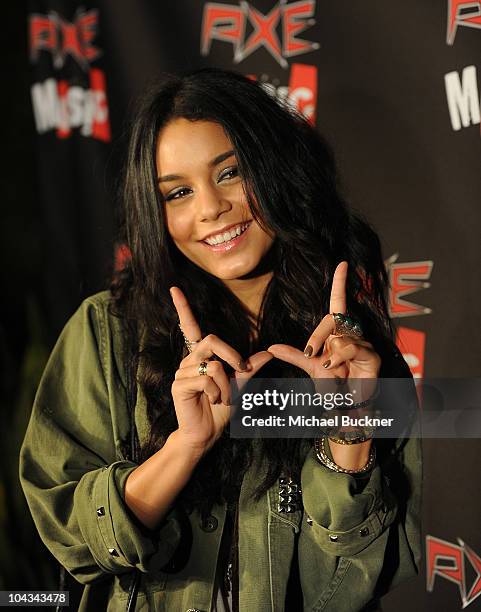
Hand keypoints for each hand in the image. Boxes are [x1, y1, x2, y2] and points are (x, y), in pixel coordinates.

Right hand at [170, 287, 271, 455]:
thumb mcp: (240, 386)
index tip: (173, 288)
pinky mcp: (179, 385)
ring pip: (213, 366)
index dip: (182, 307)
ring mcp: (181, 372)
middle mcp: (189, 360)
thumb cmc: (221, 410)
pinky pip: (205, 379)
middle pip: (211, 340)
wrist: (206, 433)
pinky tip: (213, 401)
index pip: (189, 326)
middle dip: (232, 355)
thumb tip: (269, 352)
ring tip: (223, 398)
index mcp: (201, 356)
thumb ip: (250, 368)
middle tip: (243, 371)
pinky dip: (217, 392)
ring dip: (226, 385)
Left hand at [268, 262, 378, 469]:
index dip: (340, 283)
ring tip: (329, 370)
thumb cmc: (332, 385)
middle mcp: (352, 334)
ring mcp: (364, 345)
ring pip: (342, 337)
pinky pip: (352, 349)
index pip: (338, 303)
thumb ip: (292, 355)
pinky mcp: (373, 357)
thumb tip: (271, 346)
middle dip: (317, 336)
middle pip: (334, 319)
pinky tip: (336, 368)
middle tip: (309, 353)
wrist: (345, 406)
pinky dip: (340, 358)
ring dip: (330, 354)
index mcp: (337, 333)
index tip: (342, 263)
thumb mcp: (309, 367)